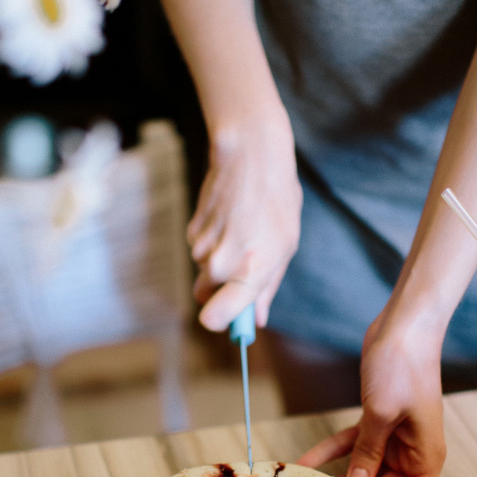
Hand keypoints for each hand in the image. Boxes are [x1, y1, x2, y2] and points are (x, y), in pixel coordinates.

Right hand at [188, 118, 301, 330]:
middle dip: (222, 292)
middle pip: (207, 299)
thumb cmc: (276, 199)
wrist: (250, 154)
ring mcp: (201, 246)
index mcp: (250, 269)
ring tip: (241, 233)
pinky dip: (212, 244)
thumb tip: (256, 319)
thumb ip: (267, 287)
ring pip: (203, 274)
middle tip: (243, 269)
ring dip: (218, 264)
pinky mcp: (191, 231)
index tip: (232, 319)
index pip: (216, 318)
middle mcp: (220, 262)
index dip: (223, 322)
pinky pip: (199, 253)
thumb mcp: (285, 246)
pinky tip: (229, 221)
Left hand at [297, 309, 446, 476]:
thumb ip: (369, 452)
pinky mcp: (374, 422)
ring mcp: (392, 438)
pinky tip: (301, 464)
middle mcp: (411, 452)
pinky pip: (350, 445)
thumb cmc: (404, 368)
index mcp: (426, 457)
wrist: (402, 328)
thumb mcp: (382, 414)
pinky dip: (328, 453)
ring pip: (364, 470)